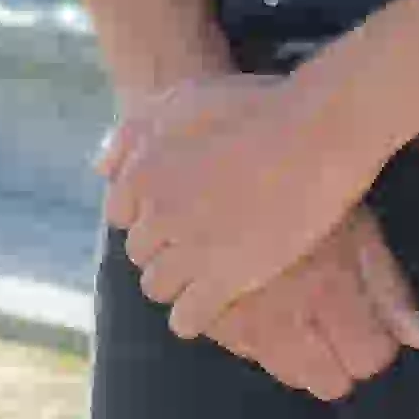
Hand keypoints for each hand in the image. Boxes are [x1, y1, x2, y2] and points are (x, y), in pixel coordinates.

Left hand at [102, 63, 379, 327]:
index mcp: (142, 172)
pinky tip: (212, 303)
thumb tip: (101, 168)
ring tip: (205, 274)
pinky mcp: (224, 279)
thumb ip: (136, 133)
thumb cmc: (258, 109)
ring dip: (176, 283)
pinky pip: (187, 318)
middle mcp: (157, 214)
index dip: (149, 214)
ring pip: (156, 286)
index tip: (177, 212)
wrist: (317, 134)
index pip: (120, 213)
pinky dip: (193, 317)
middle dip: (164, 247)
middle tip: (199, 241)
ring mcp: (189, 249)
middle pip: (140, 250)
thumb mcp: (183, 100)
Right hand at [189, 211, 418, 402]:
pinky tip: (262, 298)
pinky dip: (257, 337)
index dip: (376, 340)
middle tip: (335, 317)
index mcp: (328, 291)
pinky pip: (245, 354)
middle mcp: (282, 317)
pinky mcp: (205, 318)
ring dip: (301, 352)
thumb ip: (390, 289)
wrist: (222, 166)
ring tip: (298, 303)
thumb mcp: (358, 227)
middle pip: (328, 383)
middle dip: (340, 357)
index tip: (370, 319)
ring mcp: (240, 322)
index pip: (370, 358)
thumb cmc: (302, 189)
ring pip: (286, 375)